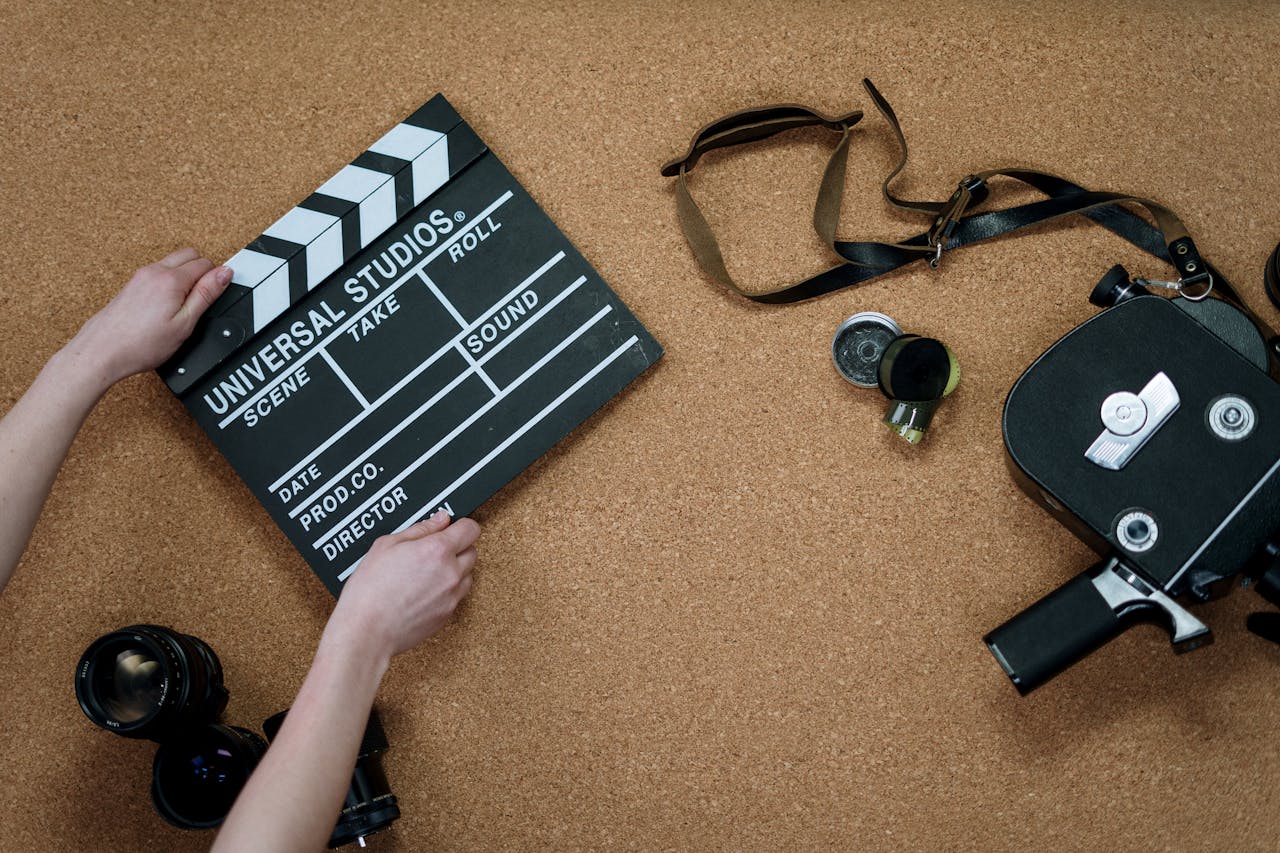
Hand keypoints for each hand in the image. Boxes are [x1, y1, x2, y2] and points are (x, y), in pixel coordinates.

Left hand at [70, 247, 231, 384]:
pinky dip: (170, 281)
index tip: (216, 295)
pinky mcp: (132, 285)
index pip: (205, 263)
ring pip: (173, 262)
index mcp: (171, 279)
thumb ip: (206, 294)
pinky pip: (159, 272)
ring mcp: (140, 277)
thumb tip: (224, 274)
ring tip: (184, 304)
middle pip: (190, 255)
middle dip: (203, 270)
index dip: (217, 278)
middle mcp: (154, 272)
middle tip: (203, 298)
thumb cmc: (140, 344)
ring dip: (186, 275)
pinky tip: (168, 304)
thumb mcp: (185, 323)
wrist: (102, 351)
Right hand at [332, 513, 479, 658]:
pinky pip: (457, 595)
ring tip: (427, 572)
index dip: (460, 525)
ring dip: (456, 569)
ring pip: (468, 575)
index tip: (451, 528)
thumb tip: (441, 520)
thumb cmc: (370, 590)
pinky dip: (447, 590)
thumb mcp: (387, 545)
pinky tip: (425, 590)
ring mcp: (452, 596)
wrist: (366, 630)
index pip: (471, 529)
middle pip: (472, 551)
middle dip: (458, 547)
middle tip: (434, 550)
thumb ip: (420, 529)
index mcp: (437, 550)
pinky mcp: (447, 615)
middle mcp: (451, 573)